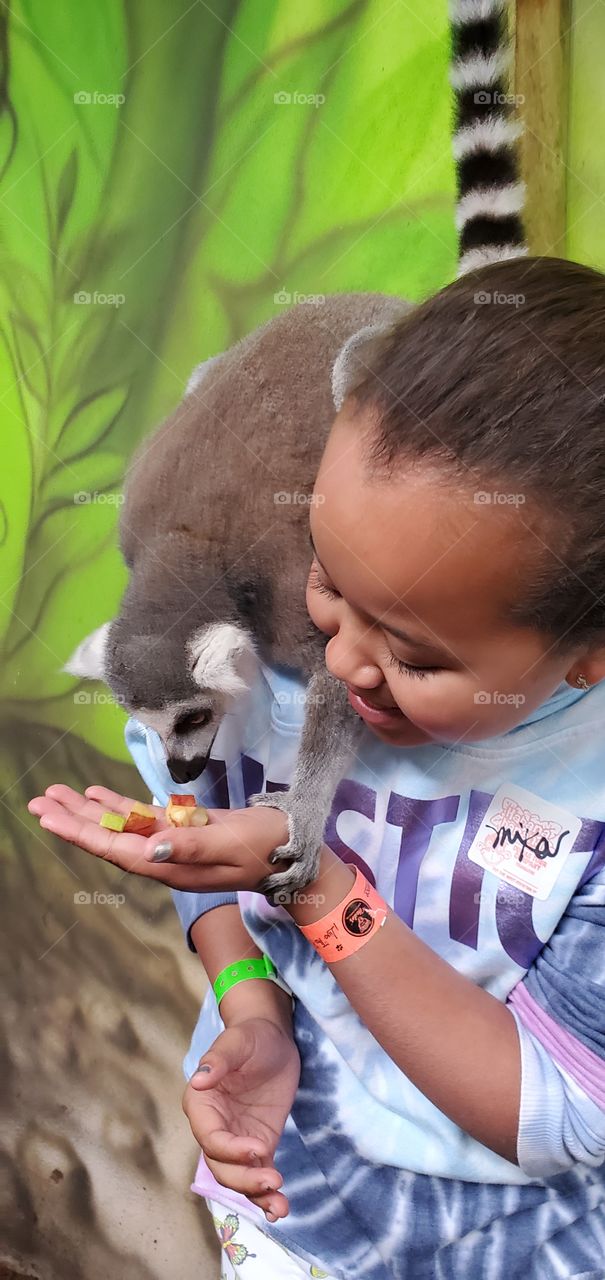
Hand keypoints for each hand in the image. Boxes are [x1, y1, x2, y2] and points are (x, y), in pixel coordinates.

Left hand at [27, 784, 290, 892]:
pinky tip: (98, 795)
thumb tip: (149, 849)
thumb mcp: (232, 844)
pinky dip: (119, 806)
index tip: (50, 817)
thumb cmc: (268, 847)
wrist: (295, 850)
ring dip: (89, 811)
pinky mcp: (185, 830)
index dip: (82, 833)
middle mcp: (165, 859)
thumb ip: (192, 845)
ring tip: (57, 794)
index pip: (117, 849)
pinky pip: (142, 819)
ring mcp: (173, 845)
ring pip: (122, 826)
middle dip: (74, 821)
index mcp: (172, 867)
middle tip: (38, 801)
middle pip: (110, 838)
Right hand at [183, 1017, 300, 1220]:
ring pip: (236, 1177)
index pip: (209, 1136)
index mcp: (202, 1103)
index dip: (230, 1148)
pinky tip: (281, 1208)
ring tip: (280, 1206)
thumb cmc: (250, 1036)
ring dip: (255, 1195)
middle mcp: (214, 1126)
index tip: (259, 1148)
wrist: (273, 1038)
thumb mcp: (237, 1041)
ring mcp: (236, 1139)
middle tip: (273, 1179)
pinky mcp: (257, 1145)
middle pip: (221, 1165)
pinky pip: (257, 1173)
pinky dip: (266, 1194)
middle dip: (244, 1179)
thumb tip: (199, 1078)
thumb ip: (219, 1059)